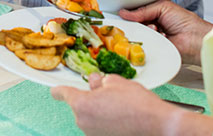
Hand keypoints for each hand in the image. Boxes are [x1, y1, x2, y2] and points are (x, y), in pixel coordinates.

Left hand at [51, 73, 179, 135]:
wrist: (157, 126)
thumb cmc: (138, 104)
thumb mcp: (116, 82)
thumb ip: (99, 81)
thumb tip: (94, 82)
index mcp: (82, 104)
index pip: (62, 93)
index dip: (59, 90)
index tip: (56, 91)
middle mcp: (83, 122)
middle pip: (80, 105)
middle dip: (91, 99)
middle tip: (109, 94)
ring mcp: (92, 134)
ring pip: (91, 117)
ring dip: (100, 111)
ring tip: (121, 108)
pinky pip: (100, 127)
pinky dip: (107, 122)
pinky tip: (122, 118)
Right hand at [119, 0, 211, 64]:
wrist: (196, 39)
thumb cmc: (186, 22)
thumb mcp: (163, 7)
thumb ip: (143, 10)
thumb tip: (124, 12)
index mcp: (154, 13)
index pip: (136, 12)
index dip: (129, 12)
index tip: (121, 13)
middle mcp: (152, 26)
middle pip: (135, 24)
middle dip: (135, 21)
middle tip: (137, 20)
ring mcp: (152, 38)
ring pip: (137, 34)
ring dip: (143, 30)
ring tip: (155, 28)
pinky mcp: (153, 49)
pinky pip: (142, 44)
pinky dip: (146, 40)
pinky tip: (155, 36)